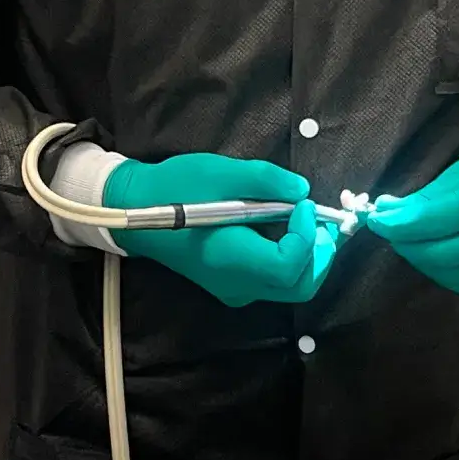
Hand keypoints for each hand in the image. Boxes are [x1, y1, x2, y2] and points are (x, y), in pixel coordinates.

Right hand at [104, 153, 339, 307]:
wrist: (136, 210)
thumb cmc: (174, 188)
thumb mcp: (219, 172)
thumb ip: (265, 180)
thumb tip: (303, 191)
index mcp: (231, 258)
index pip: (289, 266)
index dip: (307, 236)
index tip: (303, 204)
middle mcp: (236, 283)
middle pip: (299, 285)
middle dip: (321, 254)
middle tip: (322, 220)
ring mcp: (234, 288)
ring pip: (290, 287)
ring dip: (309, 257)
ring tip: (308, 221)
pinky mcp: (231, 284)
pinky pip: (273, 282)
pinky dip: (292, 260)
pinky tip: (286, 230)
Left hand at [366, 129, 458, 297]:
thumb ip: (427, 198)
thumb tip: (388, 214)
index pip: (429, 222)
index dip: (395, 224)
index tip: (376, 220)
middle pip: (438, 254)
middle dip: (408, 244)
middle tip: (396, 231)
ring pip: (452, 274)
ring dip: (427, 260)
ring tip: (420, 242)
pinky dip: (452, 274)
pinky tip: (447, 257)